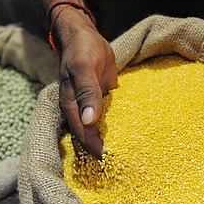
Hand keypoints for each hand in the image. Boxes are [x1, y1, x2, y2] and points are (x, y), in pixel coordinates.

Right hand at [55, 9, 117, 157]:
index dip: (95, 150)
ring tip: (129, 158)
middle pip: (90, 138)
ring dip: (111, 142)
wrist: (84, 35)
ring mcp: (91, 106)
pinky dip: (117, 127)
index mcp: (71, 106)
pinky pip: (109, 118)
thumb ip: (87, 93)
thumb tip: (89, 121)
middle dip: (103, 152)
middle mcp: (80, 111)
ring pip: (99, 131)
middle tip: (123, 167)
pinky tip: (132, 137)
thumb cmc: (81, 49)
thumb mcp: (84, 68)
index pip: (82, 136)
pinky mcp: (102, 100)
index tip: (110, 163)